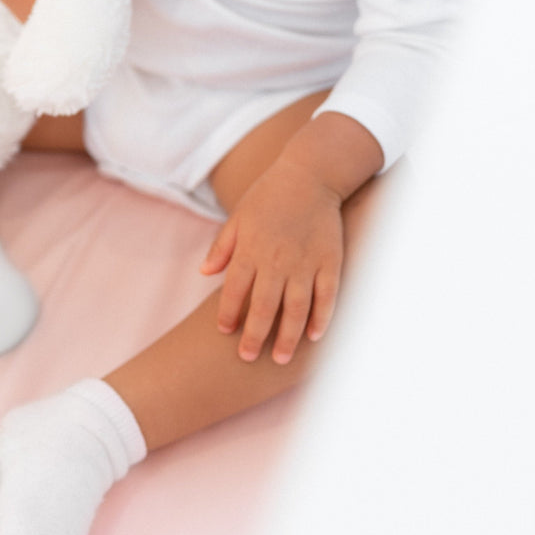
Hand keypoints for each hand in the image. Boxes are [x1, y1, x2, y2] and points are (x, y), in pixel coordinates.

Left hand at [198, 158, 344, 364]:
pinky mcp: (330, 261)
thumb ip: (222, 247)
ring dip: (288, 338)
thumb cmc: (269, 195)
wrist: (310, 174)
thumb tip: (204, 274)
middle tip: (248, 358)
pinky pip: (327, 297)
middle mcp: (276, 260)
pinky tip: (315, 338)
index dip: (228, 313)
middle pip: (263, 308)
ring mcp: (305, 263)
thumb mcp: (238, 217)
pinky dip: (321, 319)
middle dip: (254, 337)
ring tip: (281, 360)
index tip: (224, 332)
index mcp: (251, 249)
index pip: (235, 290)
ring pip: (296, 310)